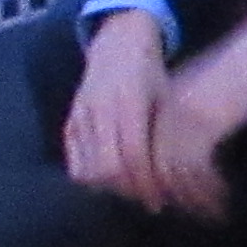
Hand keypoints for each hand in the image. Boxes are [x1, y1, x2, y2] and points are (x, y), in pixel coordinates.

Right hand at [61, 7, 175, 201]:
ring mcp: (82, 113)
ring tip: (130, 193)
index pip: (134, 154)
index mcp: (131, 100)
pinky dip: (89, 178)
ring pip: (89, 168)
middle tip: (146, 201)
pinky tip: (108, 184)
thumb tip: (175, 179)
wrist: (117, 45)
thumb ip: (165, 134)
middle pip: (109, 167)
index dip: (146, 182)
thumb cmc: (151, 75)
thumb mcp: (165, 97)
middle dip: (129, 190)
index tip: (158, 201)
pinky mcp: (71, 120)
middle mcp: (102, 106)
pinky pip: (74, 160)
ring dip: (110, 188)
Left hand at [148, 0, 246, 213]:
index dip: (150, 180)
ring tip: (208, 211)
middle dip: (165, 195)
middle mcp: (163, 108)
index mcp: (161, 100)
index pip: (141, 150)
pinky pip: (193, 170)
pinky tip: (221, 197)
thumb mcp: (210, 92)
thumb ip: (194, 118)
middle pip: (148, 166)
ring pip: (168, 173)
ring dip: (190, 197)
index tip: (166, 199)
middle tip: (187, 211)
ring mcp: (179, 115)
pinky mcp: (201, 123)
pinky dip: (207, 190)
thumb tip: (190, 156)